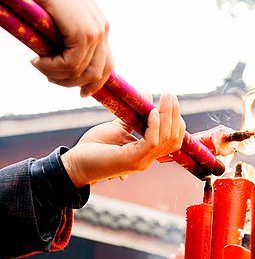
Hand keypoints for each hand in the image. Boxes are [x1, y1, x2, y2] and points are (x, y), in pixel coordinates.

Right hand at [30, 0, 112, 95]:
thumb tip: (63, 69)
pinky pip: (71, 63)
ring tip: (39, 66)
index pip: (106, 66)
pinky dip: (53, 67)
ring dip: (58, 75)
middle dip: (72, 83)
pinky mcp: (84, 33)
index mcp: (101, 30)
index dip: (95, 84)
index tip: (81, 93)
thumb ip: (69, 43)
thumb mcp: (62, 25)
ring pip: (82, 72)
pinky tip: (38, 60)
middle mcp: (103, 32)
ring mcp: (96, 32)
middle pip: (97, 74)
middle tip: (49, 77)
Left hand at [61, 94, 185, 186]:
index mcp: (146, 153)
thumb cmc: (93, 147)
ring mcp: (141, 161)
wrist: (75, 163)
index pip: (172, 140)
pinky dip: (155, 125)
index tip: (170, 101)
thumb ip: (133, 115)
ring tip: (166, 98)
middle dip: (175, 115)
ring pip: (166, 139)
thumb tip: (147, 95)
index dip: (176, 120)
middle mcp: (148, 159)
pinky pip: (152, 142)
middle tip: (170, 96)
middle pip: (173, 139)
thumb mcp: (117, 127)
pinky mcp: (132, 160)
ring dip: (168, 116)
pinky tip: (152, 111)